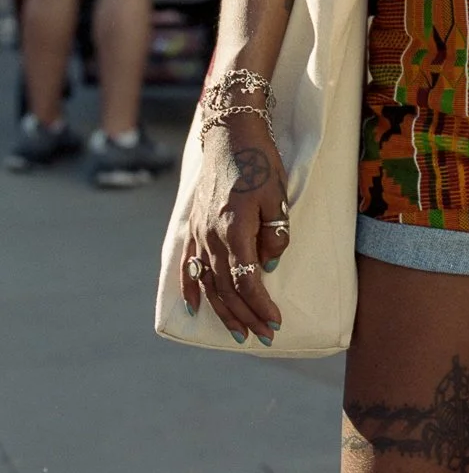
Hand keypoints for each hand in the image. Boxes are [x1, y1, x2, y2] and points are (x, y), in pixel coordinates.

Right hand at [180, 119, 290, 344]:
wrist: (231, 136)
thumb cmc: (261, 163)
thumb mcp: (277, 196)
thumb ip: (274, 233)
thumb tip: (269, 265)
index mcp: (234, 229)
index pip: (246, 280)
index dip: (260, 305)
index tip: (275, 321)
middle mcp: (210, 237)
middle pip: (226, 288)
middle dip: (246, 316)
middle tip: (263, 336)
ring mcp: (197, 233)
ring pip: (208, 283)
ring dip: (224, 310)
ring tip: (239, 331)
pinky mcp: (192, 227)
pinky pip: (188, 265)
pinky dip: (190, 289)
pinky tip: (196, 308)